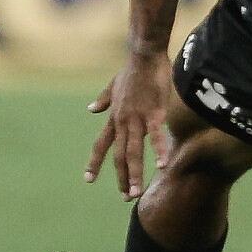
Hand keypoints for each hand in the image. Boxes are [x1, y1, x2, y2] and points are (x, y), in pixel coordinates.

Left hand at [87, 51, 174, 200]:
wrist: (143, 55)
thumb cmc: (131, 70)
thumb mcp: (112, 86)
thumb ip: (103, 100)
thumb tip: (91, 109)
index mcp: (113, 117)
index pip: (101, 144)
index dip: (95, 162)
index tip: (88, 179)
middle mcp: (122, 121)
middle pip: (118, 155)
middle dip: (120, 177)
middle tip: (125, 197)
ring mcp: (137, 118)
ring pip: (133, 151)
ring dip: (133, 174)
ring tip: (135, 193)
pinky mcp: (154, 113)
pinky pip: (156, 136)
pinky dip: (158, 151)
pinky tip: (162, 165)